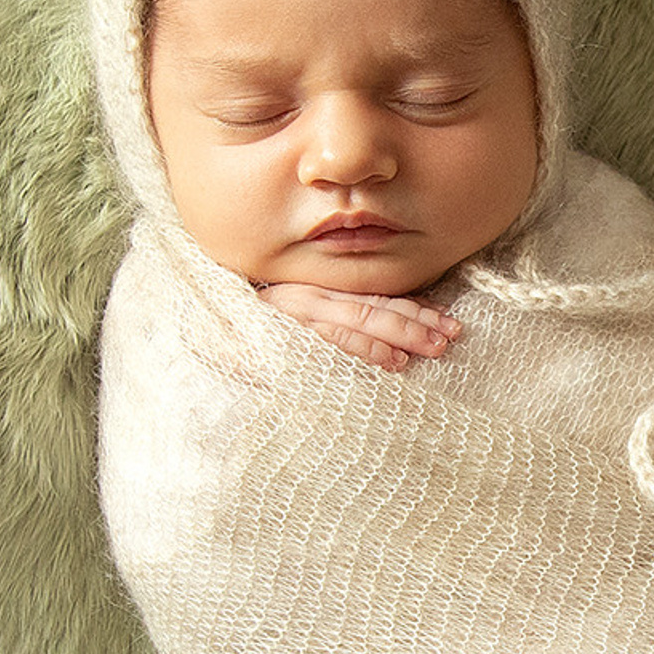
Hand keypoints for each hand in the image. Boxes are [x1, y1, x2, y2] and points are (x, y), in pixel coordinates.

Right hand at [256, 284, 462, 372]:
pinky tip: (394, 362)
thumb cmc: (250, 333)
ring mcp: (299, 314)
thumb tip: (386, 341)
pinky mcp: (287, 336)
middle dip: (418, 322)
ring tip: (433, 349)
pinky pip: (334, 342)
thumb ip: (332, 322)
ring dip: (402, 335)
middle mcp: (313, 297)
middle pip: (377, 306)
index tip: (447, 320)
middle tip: (452, 336)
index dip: (415, 308)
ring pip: (362, 320)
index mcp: (319, 292)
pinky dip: (367, 350)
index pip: (376, 297)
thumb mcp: (294, 320)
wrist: (201, 333)